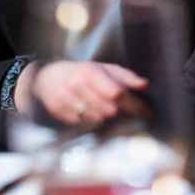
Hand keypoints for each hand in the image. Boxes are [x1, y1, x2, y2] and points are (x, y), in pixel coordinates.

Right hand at [21, 60, 148, 126]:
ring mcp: (66, 100)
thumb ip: (126, 77)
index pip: (117, 93)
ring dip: (108, 120)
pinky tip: (95, 116)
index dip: (134, 105)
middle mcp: (76, 86)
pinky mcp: (59, 113)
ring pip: (97, 120)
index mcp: (90, 72)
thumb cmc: (83, 73)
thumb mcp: (105, 69)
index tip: (147, 113)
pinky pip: (84, 125)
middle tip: (130, 114)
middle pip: (109, 109)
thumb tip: (145, 85)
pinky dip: (93, 123)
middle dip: (122, 114)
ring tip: (112, 114)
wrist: (48, 77)